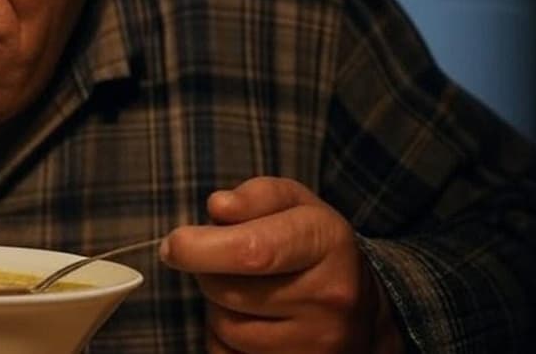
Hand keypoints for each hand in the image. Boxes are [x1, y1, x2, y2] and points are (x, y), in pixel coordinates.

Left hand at [160, 177, 404, 352]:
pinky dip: (227, 339)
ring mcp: (317, 344)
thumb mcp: (295, 204)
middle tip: (221, 261)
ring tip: (246, 291)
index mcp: (326, 242)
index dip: (199, 249)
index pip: (252, 251)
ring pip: (226, 328)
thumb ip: (256, 196)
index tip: (174, 245)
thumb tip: (218, 207)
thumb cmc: (314, 246)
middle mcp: (328, 298)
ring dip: (219, 307)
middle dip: (207, 272)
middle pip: (228, 291)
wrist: (361, 309)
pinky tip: (252, 321)